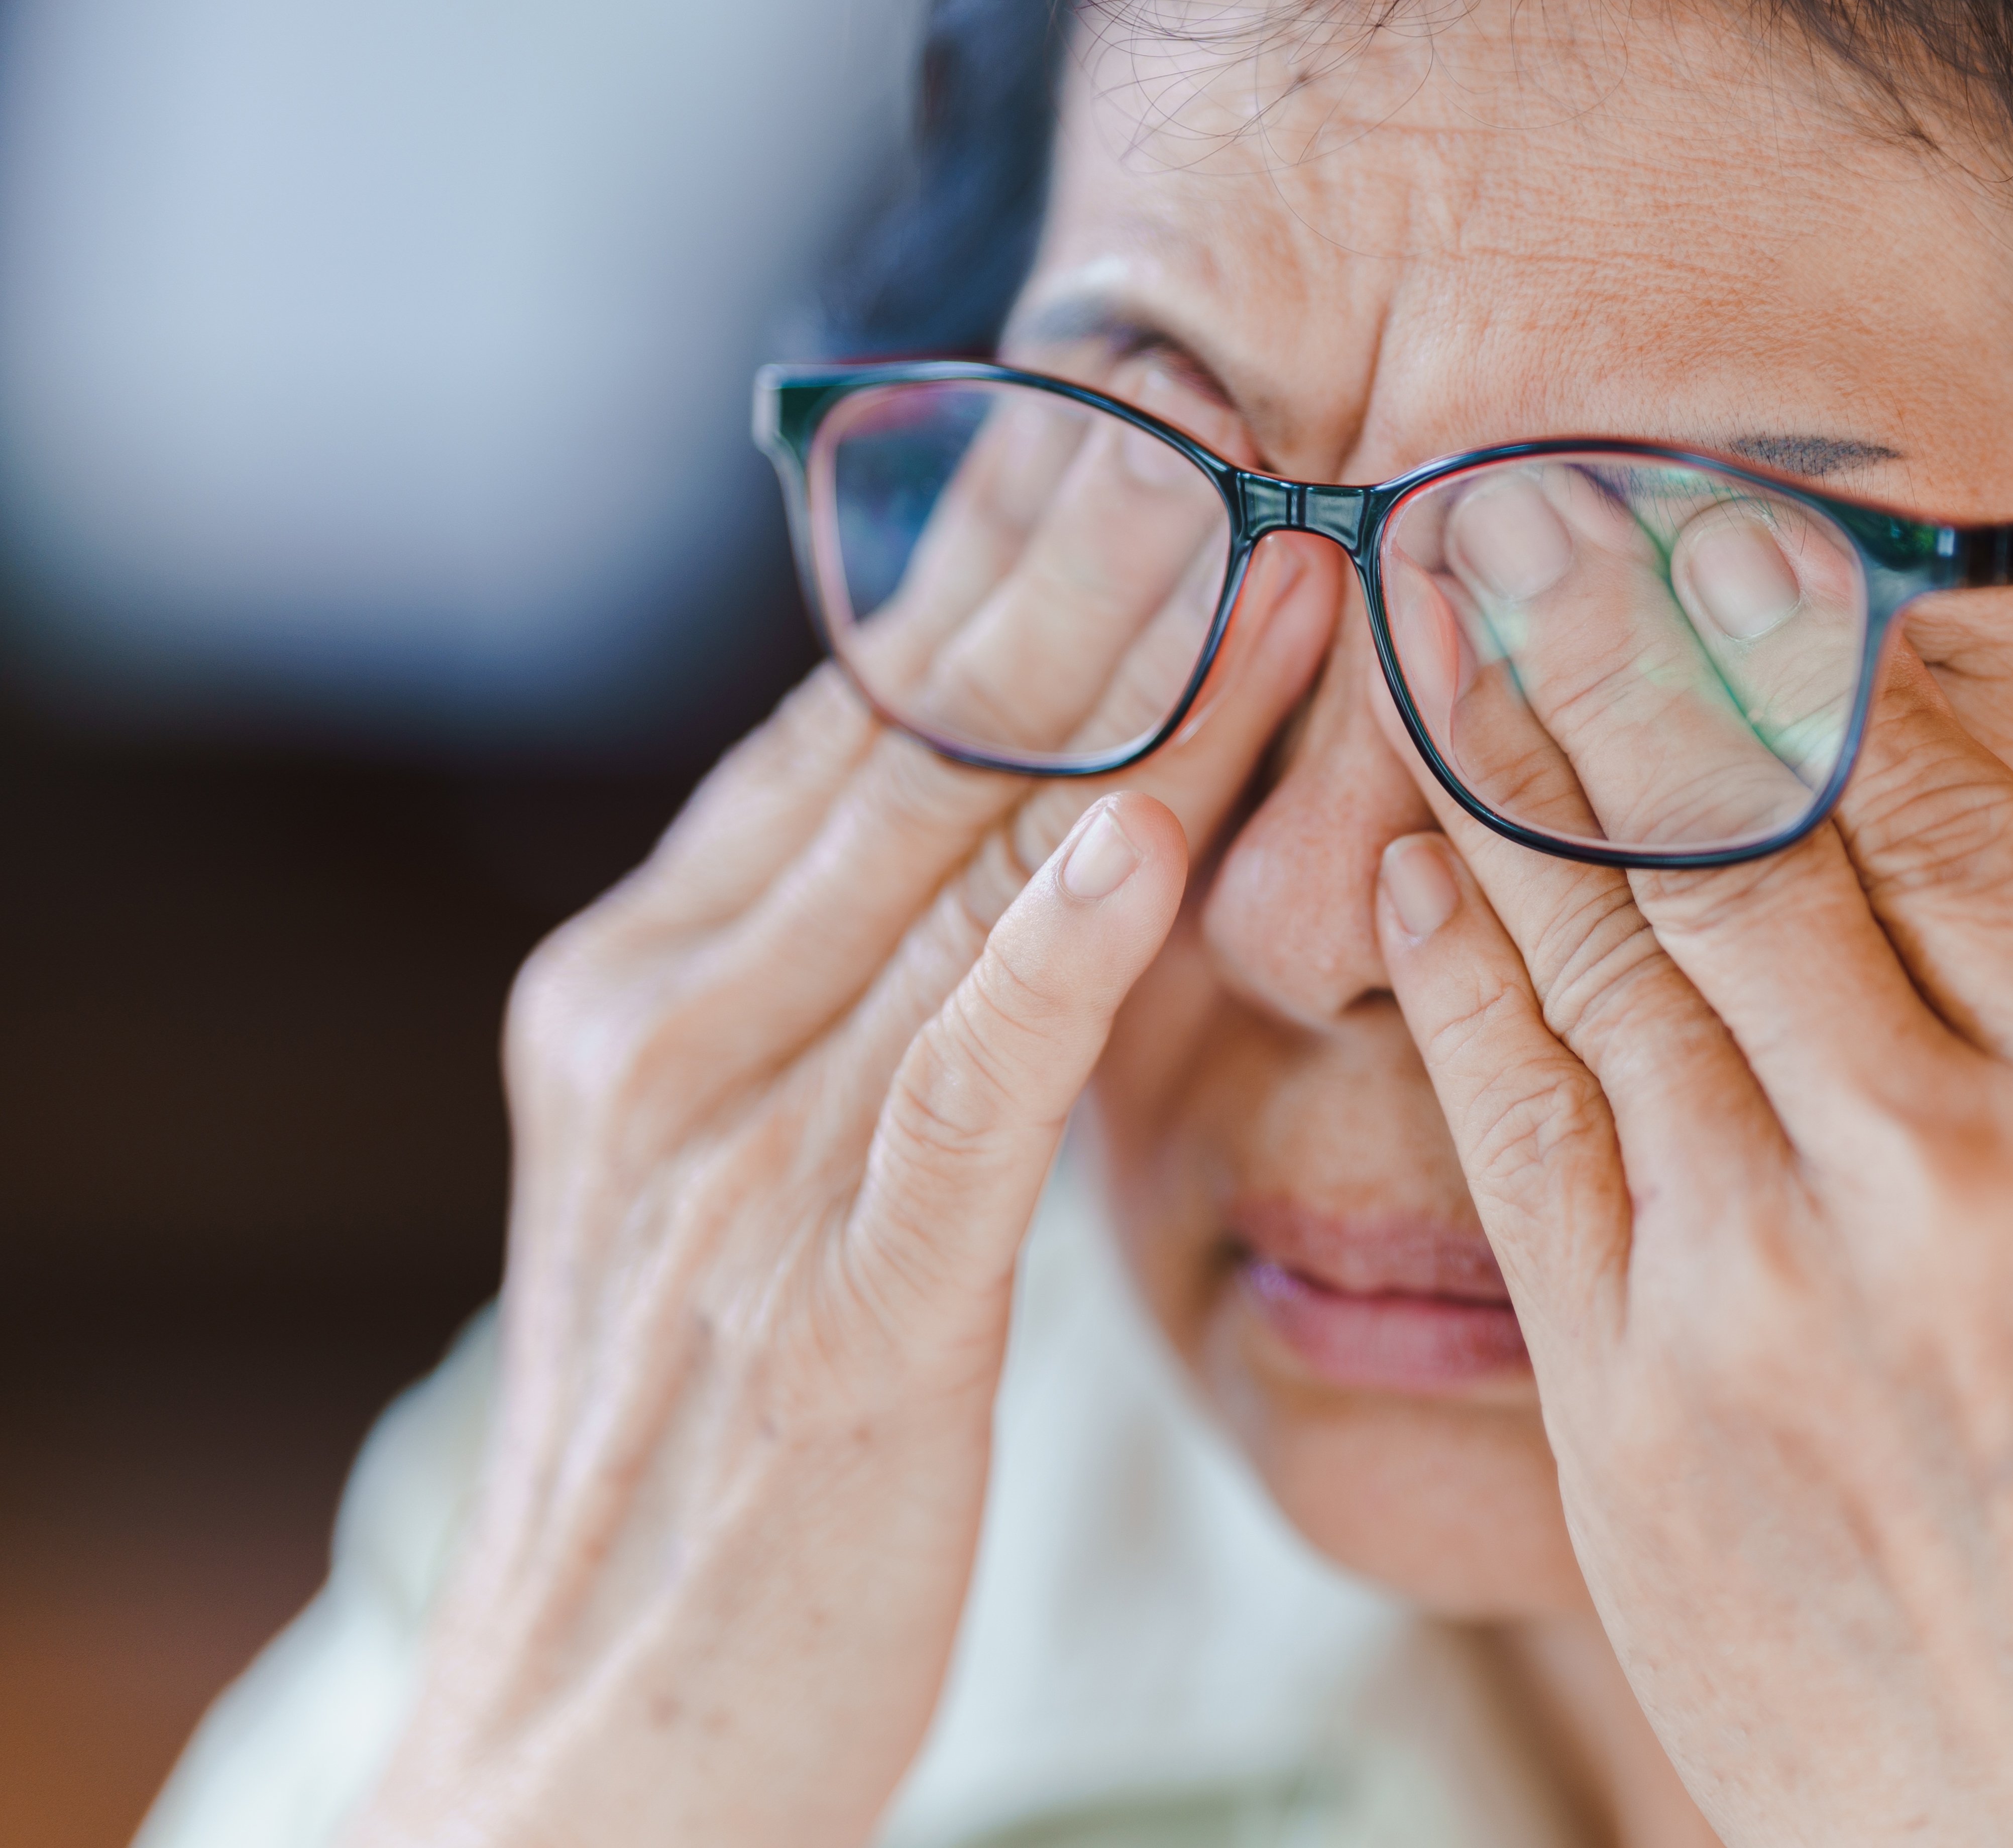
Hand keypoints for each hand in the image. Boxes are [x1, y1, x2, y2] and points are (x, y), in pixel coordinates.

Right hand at [346, 518, 1341, 1845]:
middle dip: (1099, 588)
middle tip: (1256, 425)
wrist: (598, 1742)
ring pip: (971, 891)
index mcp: (645, 991)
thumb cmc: (716, 1450)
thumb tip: (991, 838)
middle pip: (923, 765)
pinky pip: (959, 1101)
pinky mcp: (843, 1322)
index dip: (1005, 573)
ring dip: (1140, 719)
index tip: (1153, 438)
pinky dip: (1051, 963)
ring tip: (1284, 560)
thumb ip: (837, 999)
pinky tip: (1152, 840)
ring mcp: (745, 1172)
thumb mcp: (740, 1171)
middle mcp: (673, 1039)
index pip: (849, 731)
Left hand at [1368, 636, 2012, 1845]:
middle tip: (1535, 508)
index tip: (1750, 550)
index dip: (1836, 667)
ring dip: (1512, 772)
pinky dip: (1459, 981)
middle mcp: (1937, 1186)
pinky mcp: (1624, 1407)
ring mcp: (1756, 1294)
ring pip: (1606, 962)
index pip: (1957, 829)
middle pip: (1746, 847)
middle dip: (1629, 654)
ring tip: (1439, 622)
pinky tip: (1415, 859)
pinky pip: (1518, 1139)